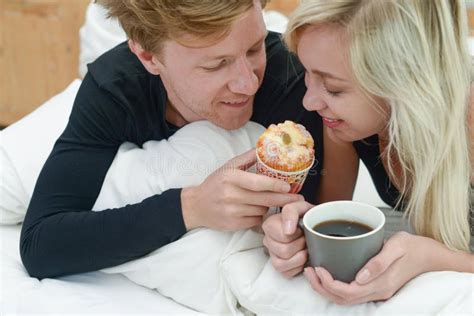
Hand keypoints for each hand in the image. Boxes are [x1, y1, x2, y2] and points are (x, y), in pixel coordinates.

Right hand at [181, 149, 303, 230]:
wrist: (196, 206)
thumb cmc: (215, 184)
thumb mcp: (228, 167)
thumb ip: (247, 157)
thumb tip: (265, 147)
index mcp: (231, 178)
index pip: (257, 183)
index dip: (275, 185)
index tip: (288, 186)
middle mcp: (231, 195)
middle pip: (264, 199)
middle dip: (283, 199)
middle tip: (298, 198)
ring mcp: (232, 212)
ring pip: (261, 210)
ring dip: (268, 205)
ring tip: (267, 200)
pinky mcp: (233, 225)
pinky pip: (255, 220)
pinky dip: (259, 215)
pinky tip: (255, 209)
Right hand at [262, 200, 313, 277]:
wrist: (316, 225)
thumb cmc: (308, 217)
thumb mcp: (301, 206)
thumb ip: (291, 211)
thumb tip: (287, 230)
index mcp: (269, 225)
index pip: (282, 237)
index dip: (297, 234)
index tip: (302, 229)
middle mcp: (268, 240)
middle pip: (283, 251)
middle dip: (300, 245)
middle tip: (306, 238)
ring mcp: (273, 255)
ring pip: (281, 264)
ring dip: (299, 257)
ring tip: (305, 248)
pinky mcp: (280, 267)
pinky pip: (286, 273)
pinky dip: (298, 267)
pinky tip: (303, 257)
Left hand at [303, 232, 430, 304]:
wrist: (431, 255)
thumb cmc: (414, 247)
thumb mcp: (397, 247)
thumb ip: (379, 262)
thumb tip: (360, 276)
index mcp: (381, 284)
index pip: (347, 292)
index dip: (328, 283)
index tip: (317, 268)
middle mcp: (378, 291)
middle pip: (343, 299)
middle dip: (322, 287)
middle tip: (308, 270)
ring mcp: (378, 291)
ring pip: (347, 299)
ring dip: (327, 289)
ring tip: (313, 272)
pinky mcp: (377, 287)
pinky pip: (353, 294)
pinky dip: (337, 287)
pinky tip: (329, 274)